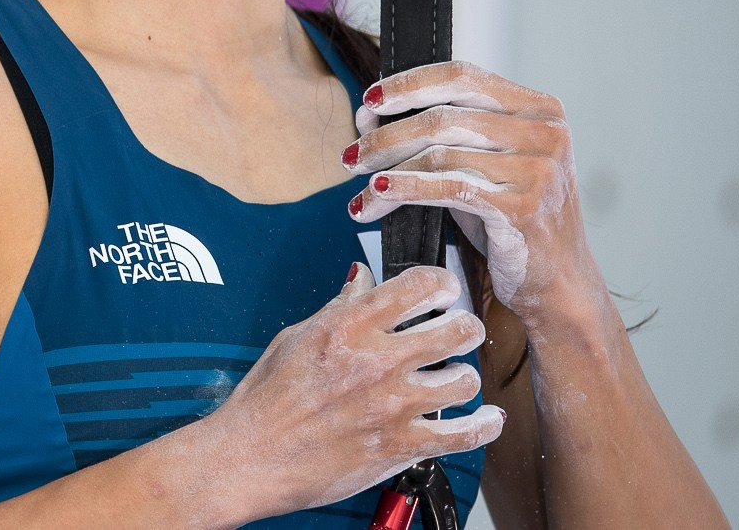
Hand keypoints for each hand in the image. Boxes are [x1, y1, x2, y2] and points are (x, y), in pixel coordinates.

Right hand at [199, 263, 503, 520]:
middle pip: (457, 328)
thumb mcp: (296, 337)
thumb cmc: (265, 401)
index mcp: (349, 326)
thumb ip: (339, 307)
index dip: (442, 283)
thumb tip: (362, 280)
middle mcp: (377, 361)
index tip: (444, 290)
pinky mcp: (400, 446)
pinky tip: (487, 419)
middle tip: (459, 331)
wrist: (251, 457)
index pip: (419, 285)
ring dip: (464, 377)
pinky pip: (463, 434)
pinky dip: (483, 426)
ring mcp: (392, 405)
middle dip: (464, 326)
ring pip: (465, 379)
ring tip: (454, 378)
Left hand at [342, 61, 600, 320]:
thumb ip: (438, 134)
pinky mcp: (523, 208)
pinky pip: (447, 189)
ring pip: (439, 156)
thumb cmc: (510, 217)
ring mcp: (538, 170)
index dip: (408, 84)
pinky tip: (377, 198)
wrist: (557, 282)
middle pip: (443, 118)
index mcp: (539, 108)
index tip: (369, 100)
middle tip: (352, 156)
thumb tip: (369, 112)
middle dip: (387, 137)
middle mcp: (545, 133)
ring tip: (360, 189)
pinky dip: (404, 191)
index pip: (461, 76)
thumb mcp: (481, 163)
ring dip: (387, 172)